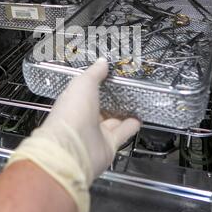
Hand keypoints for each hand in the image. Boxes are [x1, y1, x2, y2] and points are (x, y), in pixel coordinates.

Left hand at [42, 58, 140, 179]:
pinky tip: (139, 119)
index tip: (109, 75)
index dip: (96, 84)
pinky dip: (131, 126)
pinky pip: (122, 133)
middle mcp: (83, 118)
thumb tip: (102, 62)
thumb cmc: (72, 112)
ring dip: (122, 114)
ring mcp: (95, 133)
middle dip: (110, 100)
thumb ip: (94, 73)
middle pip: (99, 108)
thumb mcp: (83, 84)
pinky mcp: (108, 146)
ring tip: (134, 104)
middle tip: (125, 90)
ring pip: (112, 121)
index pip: (85, 91)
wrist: (72, 149)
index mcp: (73, 102)